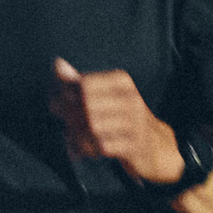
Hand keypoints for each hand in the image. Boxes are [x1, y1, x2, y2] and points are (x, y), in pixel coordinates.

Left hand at [51, 58, 182, 182]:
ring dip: (76, 134)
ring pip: (92, 126)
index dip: (63, 95)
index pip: (83, 84)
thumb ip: (79, 81)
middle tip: (63, 123)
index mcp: (122, 82)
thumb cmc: (123, 118)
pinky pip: (101, 146)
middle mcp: (131, 99)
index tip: (55, 105)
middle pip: (86, 105)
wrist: (156, 147)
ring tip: (72, 137)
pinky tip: (85, 150)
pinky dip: (87, 149)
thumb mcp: (105, 96)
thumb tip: (57, 63)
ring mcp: (135, 123)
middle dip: (68, 115)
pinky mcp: (135, 146)